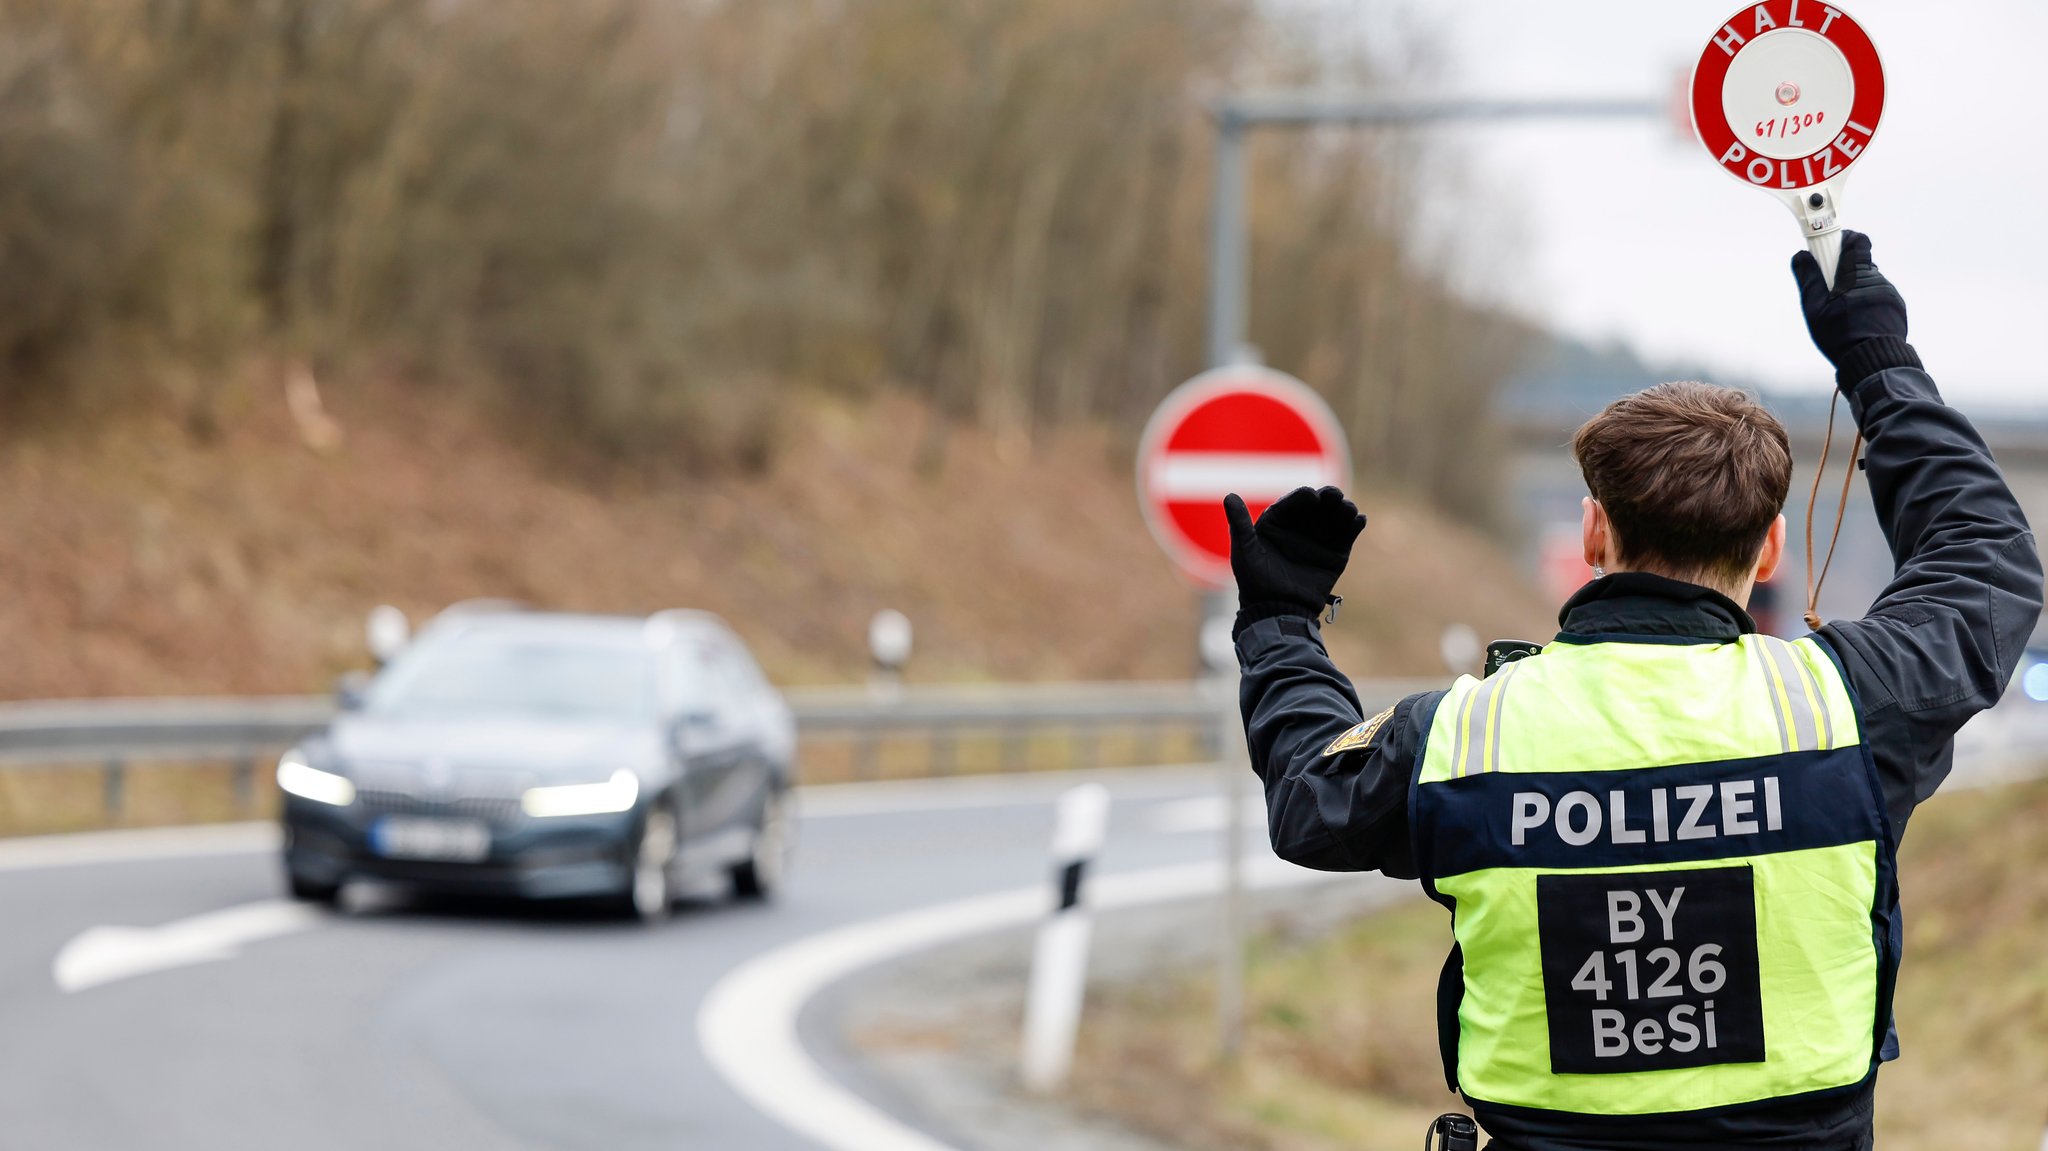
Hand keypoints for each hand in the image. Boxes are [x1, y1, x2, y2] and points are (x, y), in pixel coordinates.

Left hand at [1223, 486, 1365, 617]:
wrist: (1277, 611)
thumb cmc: (1256, 583)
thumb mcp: (1245, 551)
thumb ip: (1239, 524)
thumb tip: (1229, 496)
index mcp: (1276, 524)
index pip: (1292, 504)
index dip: (1302, 497)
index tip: (1311, 495)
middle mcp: (1299, 529)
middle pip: (1316, 507)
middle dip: (1327, 498)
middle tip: (1334, 496)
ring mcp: (1318, 541)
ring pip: (1334, 518)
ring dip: (1343, 510)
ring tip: (1348, 509)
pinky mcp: (1335, 555)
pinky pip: (1347, 536)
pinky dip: (1355, 526)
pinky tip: (1359, 520)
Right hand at [1791, 231, 1916, 387]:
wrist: (1874, 362)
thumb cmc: (1840, 336)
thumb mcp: (1815, 309)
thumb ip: (1808, 279)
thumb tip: (1800, 255)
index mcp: (1856, 276)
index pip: (1857, 241)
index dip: (1846, 239)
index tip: (1833, 246)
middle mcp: (1876, 280)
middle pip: (1860, 264)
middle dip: (1845, 271)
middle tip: (1830, 290)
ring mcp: (1890, 294)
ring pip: (1869, 282)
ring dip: (1856, 290)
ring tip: (1844, 315)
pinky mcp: (1897, 308)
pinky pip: (1880, 297)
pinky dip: (1868, 304)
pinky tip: (1859, 323)